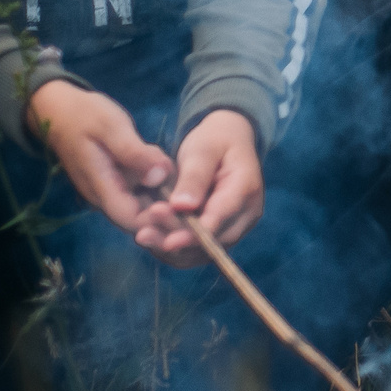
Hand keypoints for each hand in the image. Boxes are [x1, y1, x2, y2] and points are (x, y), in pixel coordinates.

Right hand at [25, 79, 171, 233]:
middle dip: (165, 205)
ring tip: (167, 164)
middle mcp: (105, 197)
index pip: (133, 221)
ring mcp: (109, 191)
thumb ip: (134, 153)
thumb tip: (160, 177)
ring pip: (141, 203)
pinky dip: (153, 181)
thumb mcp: (111, 127)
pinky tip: (159, 160)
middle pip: (140, 218)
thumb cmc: (84, 116)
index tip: (181, 201)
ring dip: (160, 191)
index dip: (159, 219)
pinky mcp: (115, 182)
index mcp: (102, 189)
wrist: (59, 109)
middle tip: (181, 179)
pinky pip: (137, 190)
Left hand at [131, 108, 264, 266]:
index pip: (221, 219)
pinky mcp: (223, 232)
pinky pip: (200, 249)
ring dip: (174, 249)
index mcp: (245, 188)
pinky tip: (154, 238)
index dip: (194, 234)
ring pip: (206, 250)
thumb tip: (182, 206)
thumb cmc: (215, 140)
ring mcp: (236, 225)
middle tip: (143, 234)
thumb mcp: (203, 149)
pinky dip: (176, 248)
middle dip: (178, 240)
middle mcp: (246, 213)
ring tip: (144, 237)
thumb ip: (194, 176)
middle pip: (214, 240)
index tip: (168, 240)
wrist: (228, 141)